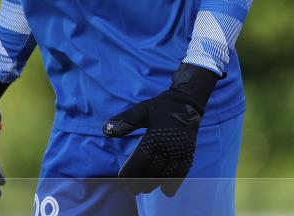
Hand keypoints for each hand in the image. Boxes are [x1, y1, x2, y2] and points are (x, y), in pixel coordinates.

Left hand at [102, 64, 220, 196]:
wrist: (185, 102)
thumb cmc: (159, 107)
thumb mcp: (141, 110)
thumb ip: (124, 121)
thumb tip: (105, 129)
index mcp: (155, 134)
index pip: (141, 158)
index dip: (131, 171)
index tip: (122, 179)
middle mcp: (168, 145)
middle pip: (153, 169)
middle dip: (141, 181)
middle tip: (131, 190)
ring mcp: (180, 150)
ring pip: (167, 173)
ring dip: (155, 183)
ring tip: (145, 190)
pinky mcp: (189, 153)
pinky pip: (182, 171)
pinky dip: (175, 183)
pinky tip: (166, 191)